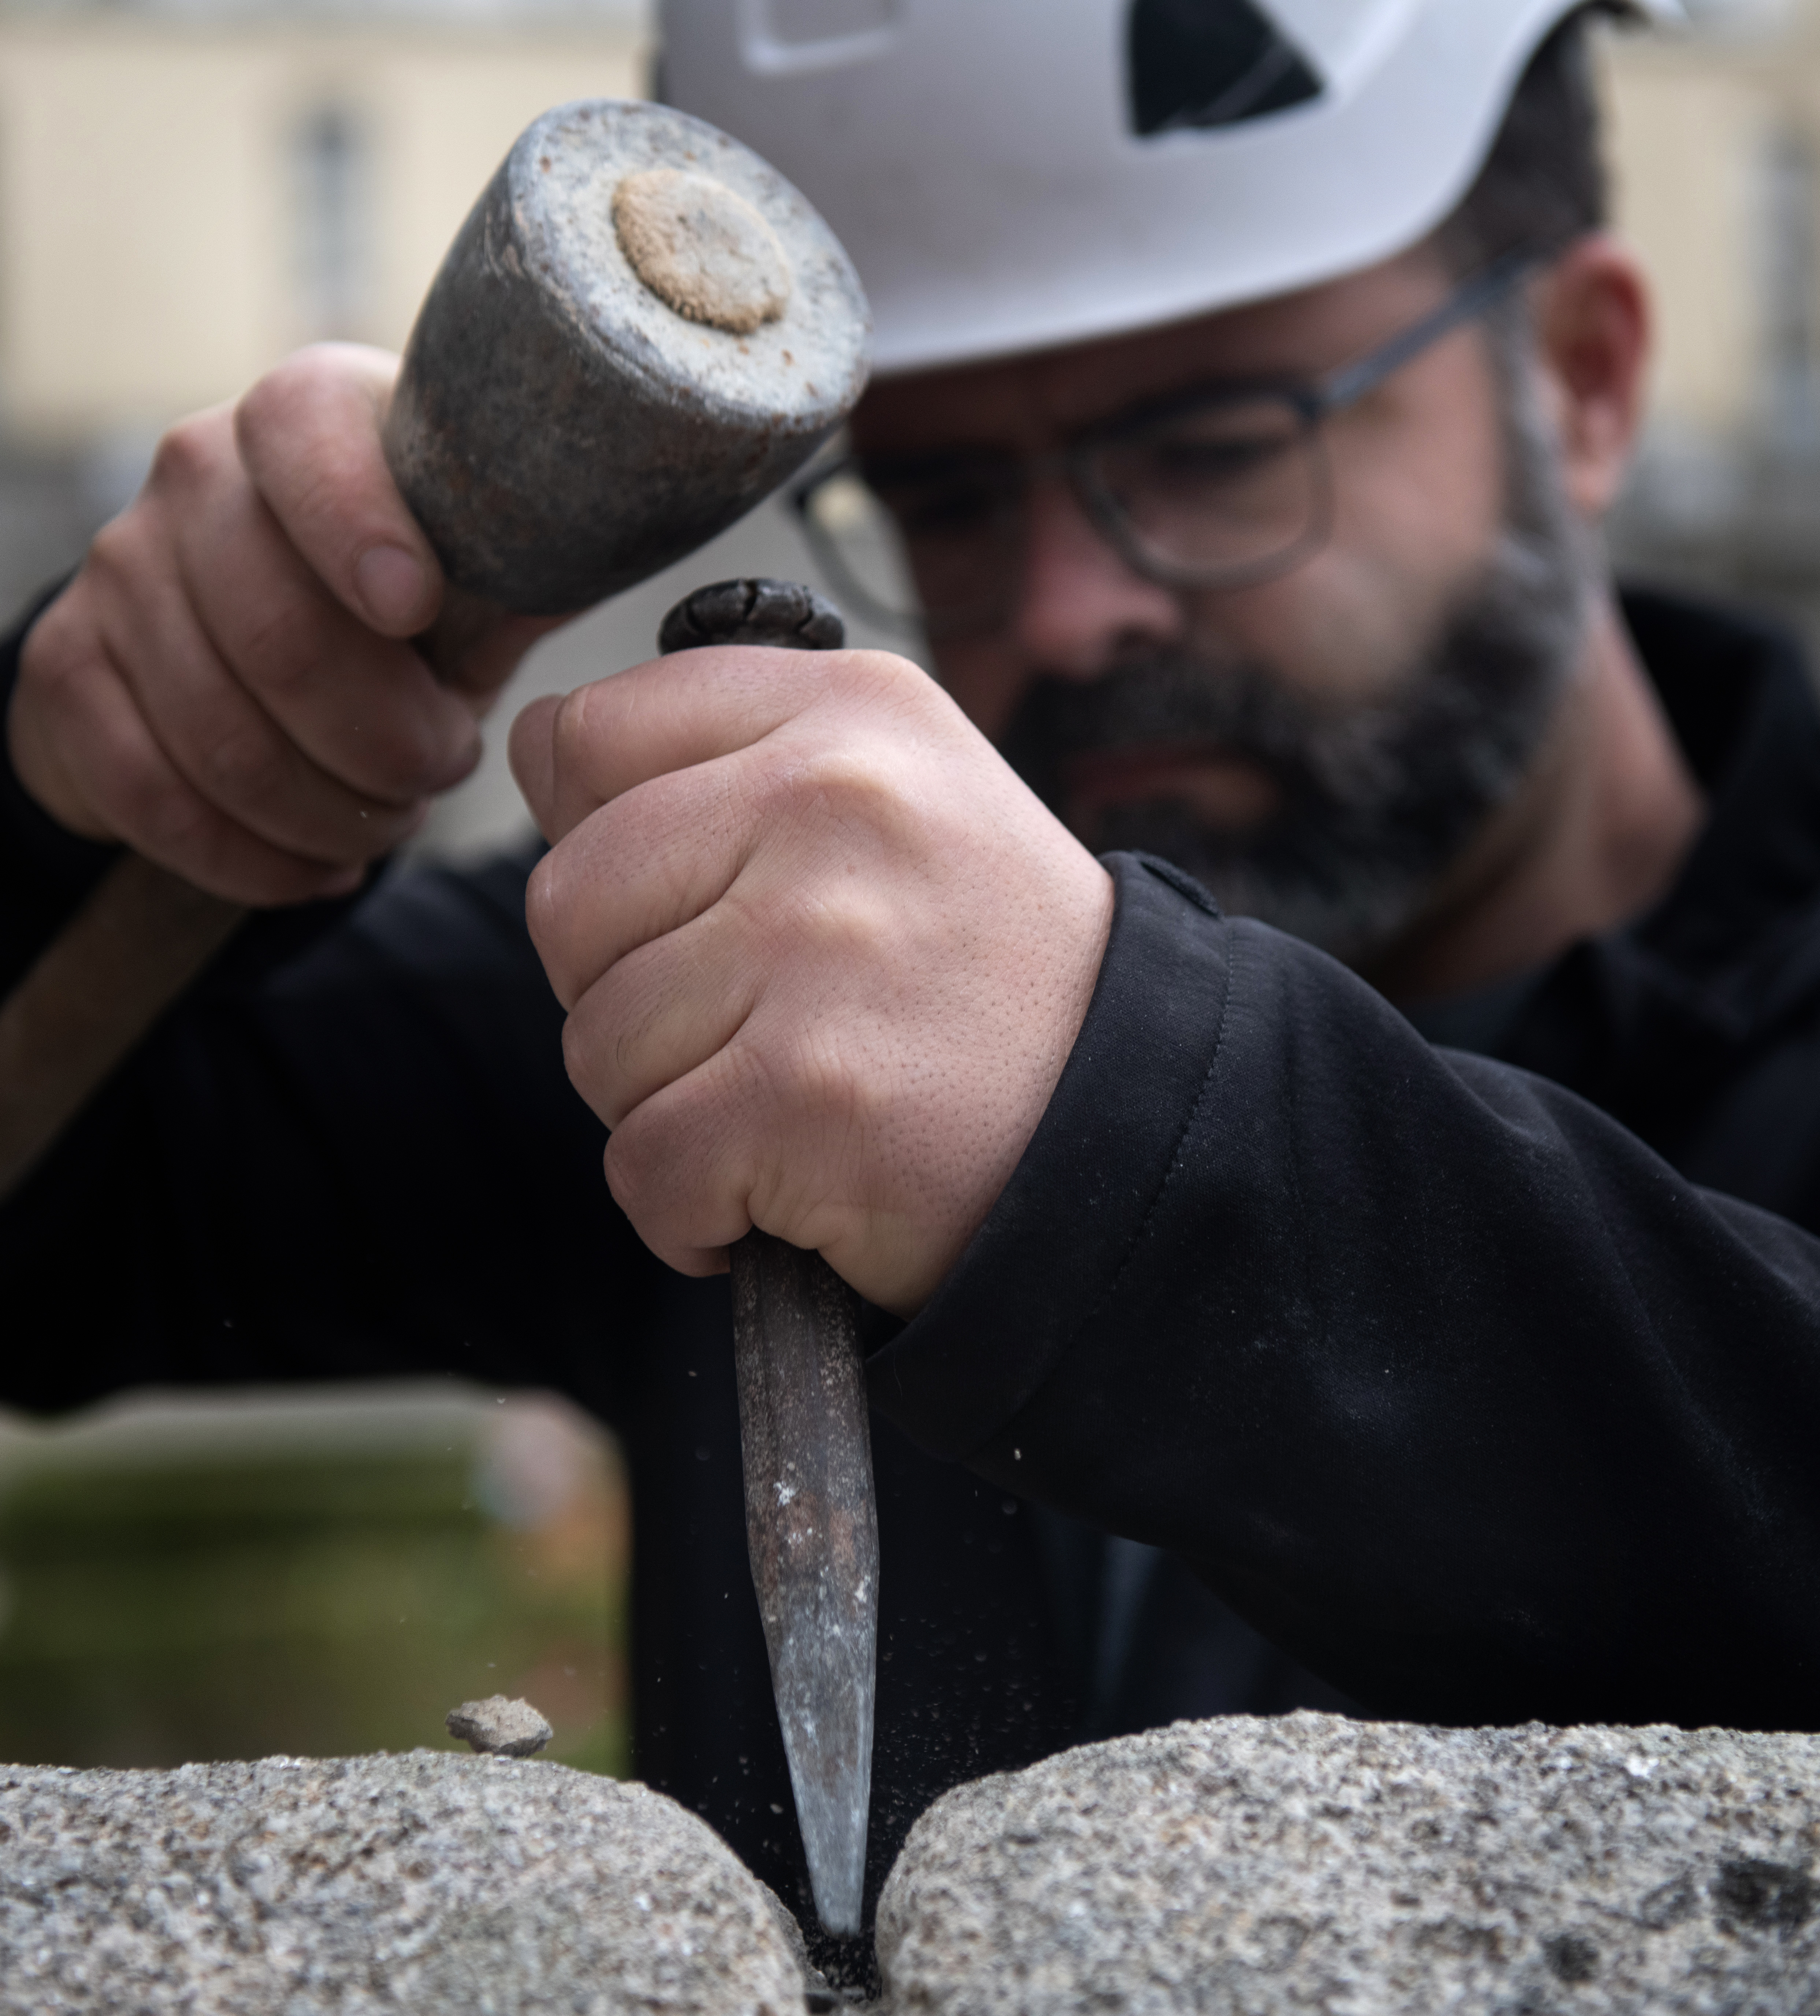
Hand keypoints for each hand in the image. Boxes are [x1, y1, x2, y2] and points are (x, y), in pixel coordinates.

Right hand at [6, 343, 558, 905]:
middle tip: (439, 769)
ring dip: (331, 811)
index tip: (417, 608)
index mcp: (302, 421)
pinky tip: (322, 866)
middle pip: (278, 632)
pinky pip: (154, 795)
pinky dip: (255, 858)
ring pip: (222, 735)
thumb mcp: (481, 571)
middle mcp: (191, 474)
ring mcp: (117, 573)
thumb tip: (658, 532)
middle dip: (385, 741)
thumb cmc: (404, 608)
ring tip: (389, 819)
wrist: (253, 652)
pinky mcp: (70, 674)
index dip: (360, 527)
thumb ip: (539, 555)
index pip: (306, 434)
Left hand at [510, 645, 1114, 1316]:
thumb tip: (541, 767)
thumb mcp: (898, 794)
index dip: (591, 843)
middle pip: (565, 905)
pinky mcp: (811, 1097)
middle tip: (738, 1032)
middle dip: (620, 994)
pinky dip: (688, 1214)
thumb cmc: (986, 969)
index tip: (672, 908)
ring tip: (784, 1106)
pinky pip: (643, 1168)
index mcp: (846, 710)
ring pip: (596, 1045)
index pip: (581, 737)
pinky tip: (781, 1192)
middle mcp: (830, 802)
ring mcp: (821, 949)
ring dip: (664, 1108)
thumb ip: (729, 760)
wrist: (1141, 1117)